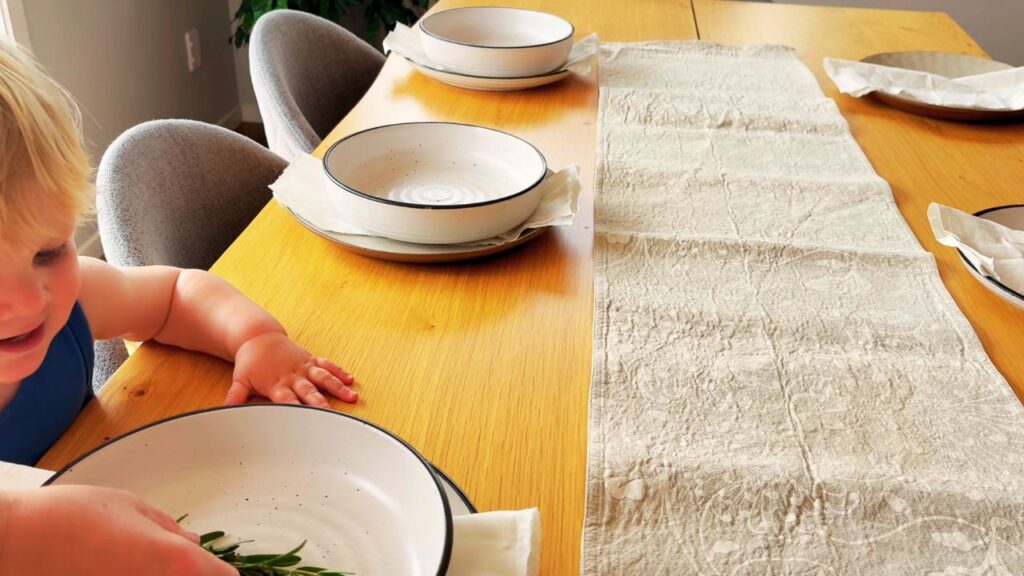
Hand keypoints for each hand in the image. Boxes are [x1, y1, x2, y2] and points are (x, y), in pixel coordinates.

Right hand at [0, 485, 234, 574]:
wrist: (12, 545)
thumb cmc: (70, 519)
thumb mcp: (130, 507)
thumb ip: (169, 529)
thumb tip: (195, 542)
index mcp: (175, 561)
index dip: (224, 572)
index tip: (224, 570)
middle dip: (193, 573)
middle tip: (180, 559)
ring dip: (164, 575)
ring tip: (133, 558)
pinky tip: (118, 567)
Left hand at [226, 331, 356, 406]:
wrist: (257, 336)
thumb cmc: (250, 361)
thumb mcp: (240, 379)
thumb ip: (235, 397)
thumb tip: (225, 411)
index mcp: (277, 384)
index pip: (289, 401)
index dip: (298, 411)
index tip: (307, 423)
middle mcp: (293, 376)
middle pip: (309, 392)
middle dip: (322, 403)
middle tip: (333, 415)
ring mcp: (304, 367)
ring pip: (324, 378)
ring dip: (338, 387)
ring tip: (351, 397)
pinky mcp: (310, 359)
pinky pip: (327, 365)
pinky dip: (339, 372)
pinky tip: (350, 380)